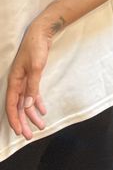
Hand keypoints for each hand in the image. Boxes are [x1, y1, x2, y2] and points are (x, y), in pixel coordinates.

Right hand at [5, 17, 56, 139]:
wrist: (42, 33)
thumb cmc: (36, 47)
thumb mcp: (35, 66)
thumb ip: (32, 85)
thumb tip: (28, 104)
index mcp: (14, 81)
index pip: (12, 105)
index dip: (15, 119)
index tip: (20, 131)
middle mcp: (18, 83)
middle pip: (19, 107)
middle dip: (24, 122)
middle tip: (31, 135)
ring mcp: (25, 80)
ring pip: (27, 102)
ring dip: (32, 114)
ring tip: (41, 126)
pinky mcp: (33, 76)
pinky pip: (33, 94)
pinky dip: (38, 103)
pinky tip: (43, 110)